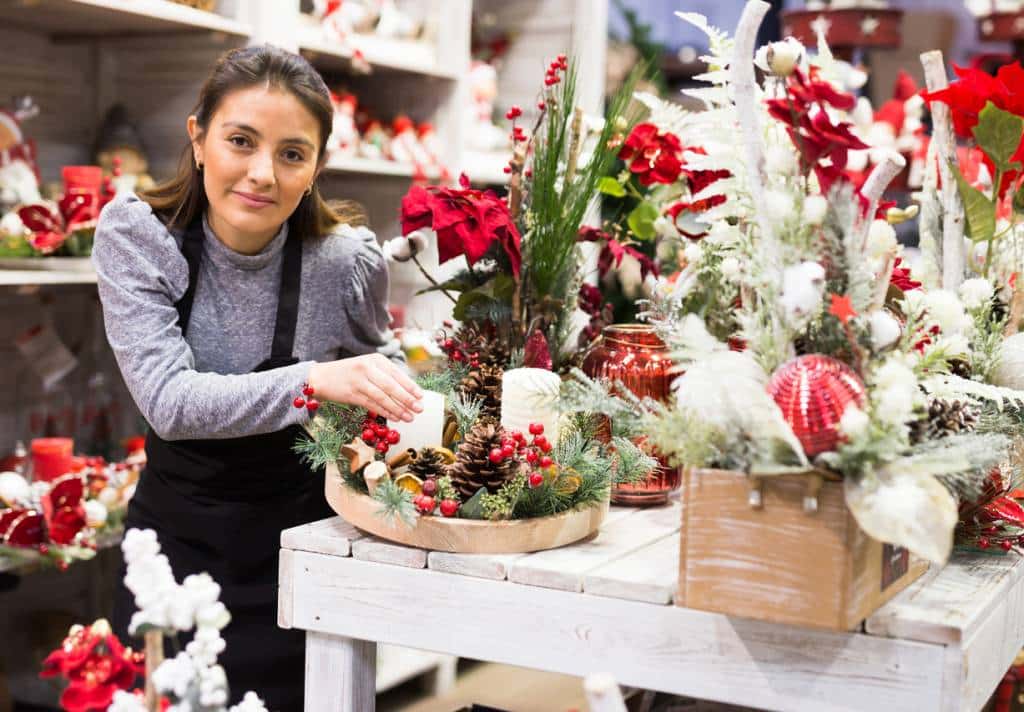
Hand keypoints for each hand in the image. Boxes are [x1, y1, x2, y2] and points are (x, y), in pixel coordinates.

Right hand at [308, 354, 422, 421]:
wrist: (321, 377)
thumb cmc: (350, 373)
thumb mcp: (368, 367)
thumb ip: (385, 376)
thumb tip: (409, 392)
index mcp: (375, 359)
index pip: (397, 374)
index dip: (410, 386)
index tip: (421, 396)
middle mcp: (367, 368)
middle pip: (391, 386)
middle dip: (407, 399)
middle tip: (419, 409)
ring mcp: (359, 381)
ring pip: (382, 397)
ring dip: (397, 409)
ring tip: (409, 417)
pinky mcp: (351, 394)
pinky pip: (372, 405)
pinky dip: (384, 412)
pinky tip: (394, 418)